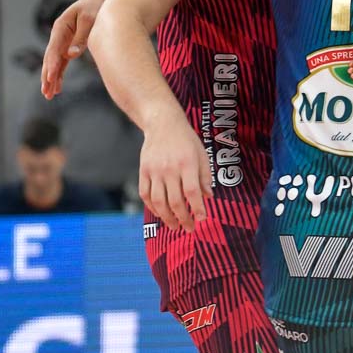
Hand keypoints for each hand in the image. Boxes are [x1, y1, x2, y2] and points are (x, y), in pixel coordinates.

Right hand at [41, 0, 110, 97]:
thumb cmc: (99, 5)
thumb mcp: (91, 19)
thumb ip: (81, 37)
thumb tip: (70, 56)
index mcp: (62, 25)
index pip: (54, 49)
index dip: (51, 65)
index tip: (50, 78)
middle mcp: (60, 33)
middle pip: (51, 58)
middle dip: (47, 76)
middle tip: (47, 93)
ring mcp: (65, 39)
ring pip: (56, 62)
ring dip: (52, 78)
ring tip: (49, 95)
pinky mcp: (72, 44)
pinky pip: (63, 61)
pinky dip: (60, 73)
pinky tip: (58, 86)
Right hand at [138, 110, 212, 231]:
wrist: (163, 124)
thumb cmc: (186, 140)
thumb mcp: (202, 154)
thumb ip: (205, 176)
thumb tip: (208, 197)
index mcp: (187, 163)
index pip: (192, 192)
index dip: (197, 208)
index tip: (202, 219)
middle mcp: (170, 169)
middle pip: (175, 201)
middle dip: (183, 218)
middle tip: (189, 228)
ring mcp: (154, 171)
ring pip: (158, 201)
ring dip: (167, 217)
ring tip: (175, 226)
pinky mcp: (143, 171)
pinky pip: (146, 195)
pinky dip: (153, 208)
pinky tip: (161, 214)